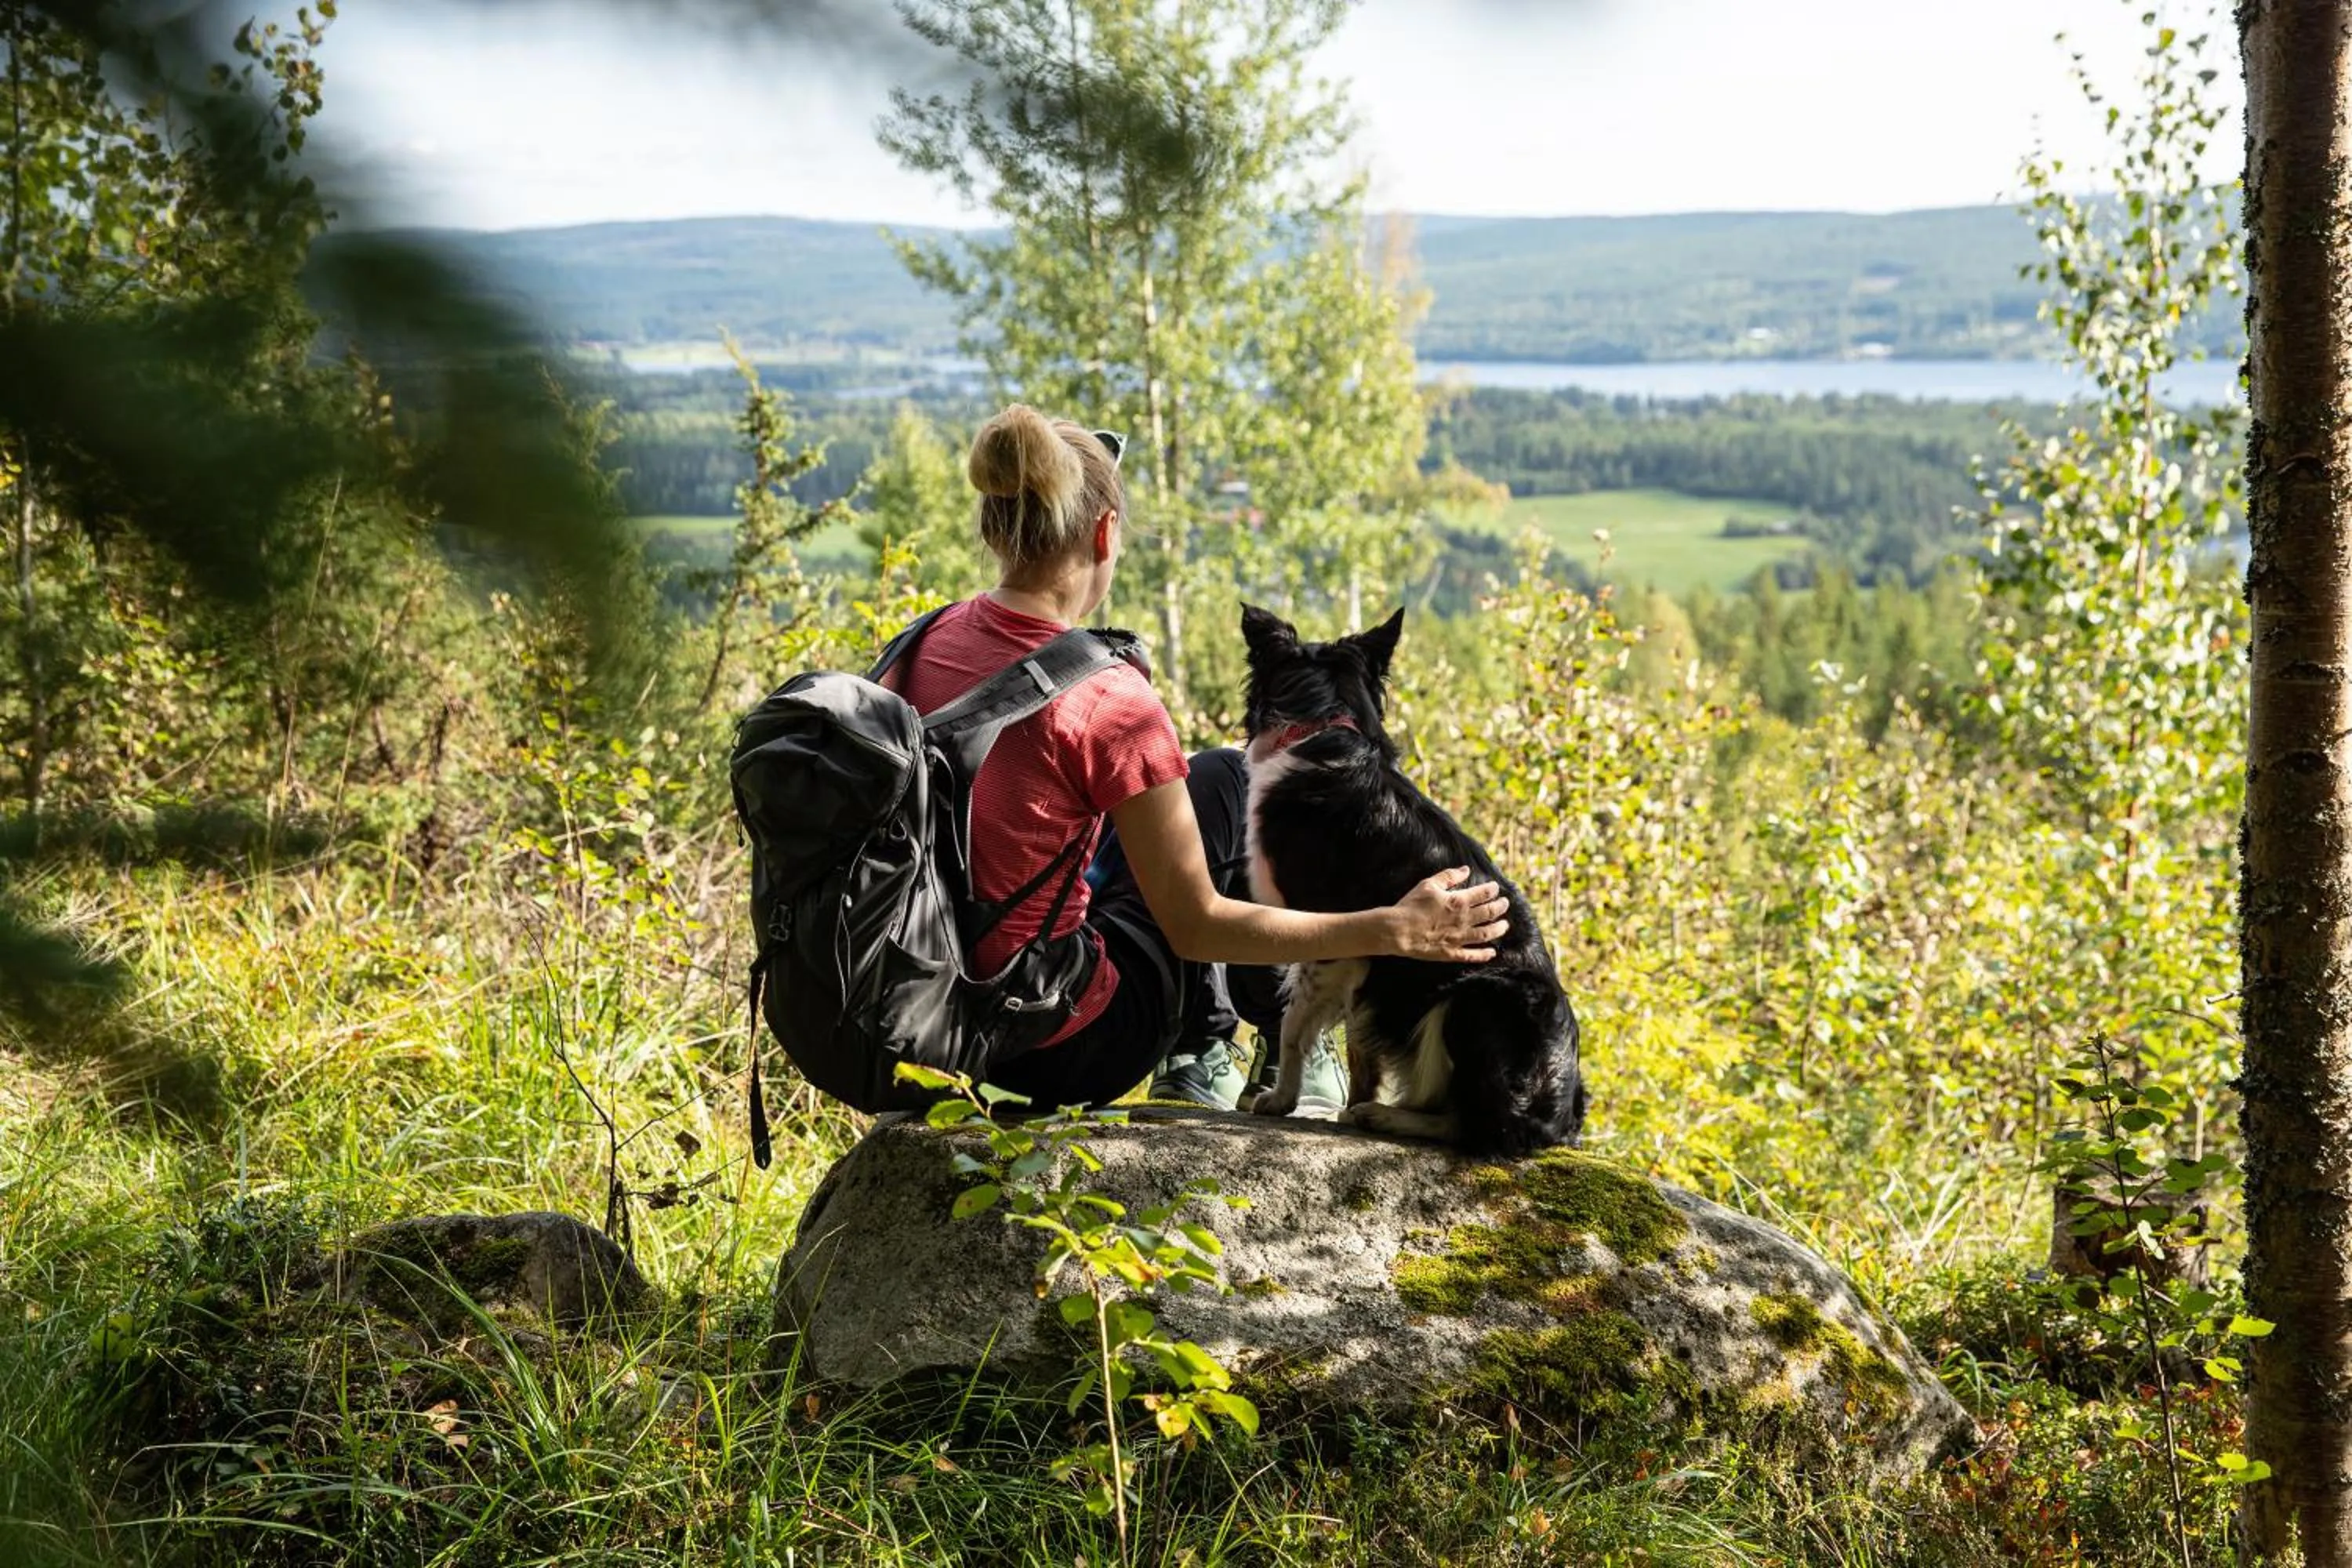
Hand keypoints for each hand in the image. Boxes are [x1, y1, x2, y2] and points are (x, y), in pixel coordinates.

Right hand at [1388, 867, 1508, 961]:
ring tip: (1504, 926)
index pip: (1483, 894)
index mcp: (1459, 902)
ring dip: (1498, 929)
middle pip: (1489, 913)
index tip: (1495, 888)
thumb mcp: (1428, 884)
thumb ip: (1449, 876)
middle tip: (1505, 904)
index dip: (1492, 890)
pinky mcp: (1452, 953)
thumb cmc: (1412, 905)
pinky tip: (1492, 953)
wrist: (1398, 930)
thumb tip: (1465, 870)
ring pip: (1486, 934)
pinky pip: (1472, 955)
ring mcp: (1459, 938)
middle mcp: (1464, 920)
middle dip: (1500, 907)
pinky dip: (1484, 955)